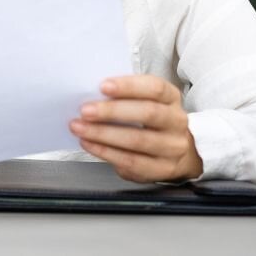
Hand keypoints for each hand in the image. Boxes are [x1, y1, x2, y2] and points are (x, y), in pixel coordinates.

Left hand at [70, 75, 202, 182]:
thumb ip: (122, 96)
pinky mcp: (162, 169)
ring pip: (138, 140)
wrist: (174, 152)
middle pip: (148, 113)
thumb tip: (89, 93)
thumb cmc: (147, 120)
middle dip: (112, 111)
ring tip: (79, 128)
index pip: (155, 87)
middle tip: (85, 110)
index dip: (129, 86)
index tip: (102, 86)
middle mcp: (176, 121)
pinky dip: (105, 151)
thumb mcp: (142, 101)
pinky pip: (131, 161)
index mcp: (170, 98)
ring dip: (102, 133)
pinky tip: (88, 143)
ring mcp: (172, 147)